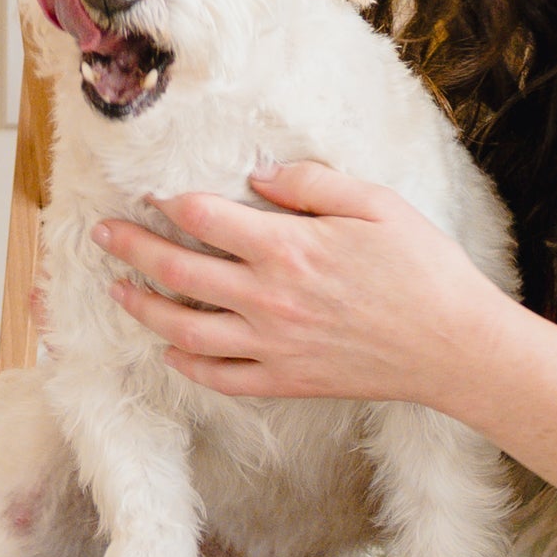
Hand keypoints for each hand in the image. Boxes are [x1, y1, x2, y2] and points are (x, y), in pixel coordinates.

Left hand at [93, 161, 522, 411]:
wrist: (454, 345)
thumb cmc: (423, 267)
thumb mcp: (374, 203)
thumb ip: (309, 184)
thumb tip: (256, 175)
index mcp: (287, 246)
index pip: (203, 218)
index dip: (167, 201)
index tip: (147, 192)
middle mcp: (267, 298)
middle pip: (177, 270)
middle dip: (130, 248)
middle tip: (102, 233)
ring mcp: (272, 345)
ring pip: (183, 329)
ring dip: (142, 308)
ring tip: (118, 290)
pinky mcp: (285, 381)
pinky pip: (219, 377)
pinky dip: (186, 365)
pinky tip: (170, 350)